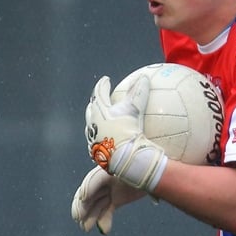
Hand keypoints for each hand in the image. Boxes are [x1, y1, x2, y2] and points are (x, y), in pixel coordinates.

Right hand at [71, 166, 146, 233]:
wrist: (157, 171)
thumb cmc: (149, 168)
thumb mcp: (142, 170)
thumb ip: (134, 174)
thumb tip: (129, 190)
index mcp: (111, 168)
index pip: (96, 178)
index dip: (89, 187)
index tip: (83, 198)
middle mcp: (107, 179)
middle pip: (91, 192)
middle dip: (83, 205)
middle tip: (79, 218)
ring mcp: (111, 189)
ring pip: (96, 203)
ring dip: (90, 216)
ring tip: (86, 228)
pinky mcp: (116, 198)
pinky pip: (106, 210)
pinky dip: (104, 220)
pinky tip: (105, 230)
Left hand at [84, 75, 167, 191]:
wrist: (123, 158)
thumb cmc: (129, 131)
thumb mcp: (135, 110)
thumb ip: (139, 92)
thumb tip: (144, 77)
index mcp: (99, 111)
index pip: (99, 93)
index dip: (103, 85)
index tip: (106, 80)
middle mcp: (93, 124)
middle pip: (91, 110)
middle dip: (95, 102)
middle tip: (99, 98)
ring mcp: (93, 140)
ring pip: (92, 126)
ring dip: (97, 121)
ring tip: (103, 120)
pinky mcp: (97, 154)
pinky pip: (99, 142)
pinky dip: (104, 137)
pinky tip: (111, 141)